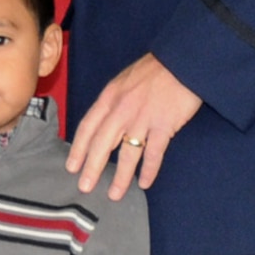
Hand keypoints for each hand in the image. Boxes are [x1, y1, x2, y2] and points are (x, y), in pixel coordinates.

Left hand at [67, 53, 202, 198]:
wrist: (183, 60)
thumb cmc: (155, 71)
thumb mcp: (125, 81)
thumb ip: (113, 102)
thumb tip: (104, 124)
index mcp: (110, 97)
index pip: (87, 127)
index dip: (78, 149)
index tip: (71, 167)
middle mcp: (122, 109)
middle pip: (101, 144)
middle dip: (91, 168)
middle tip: (85, 188)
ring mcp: (142, 118)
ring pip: (126, 154)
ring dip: (120, 177)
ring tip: (114, 194)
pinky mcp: (164, 125)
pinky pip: (153, 154)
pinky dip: (148, 170)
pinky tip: (144, 183)